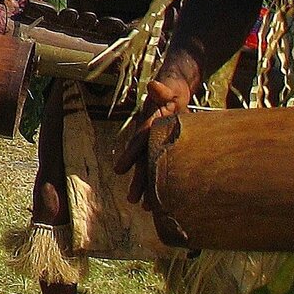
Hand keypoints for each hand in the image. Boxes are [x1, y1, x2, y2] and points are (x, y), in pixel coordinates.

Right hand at [114, 72, 194, 204]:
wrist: (175, 88)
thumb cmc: (171, 88)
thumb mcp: (168, 87)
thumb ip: (161, 89)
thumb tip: (154, 85)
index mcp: (148, 123)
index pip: (139, 140)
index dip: (130, 154)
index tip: (119, 170)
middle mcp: (149, 135)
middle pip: (143, 160)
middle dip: (138, 180)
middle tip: (133, 200)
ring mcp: (157, 142)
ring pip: (151, 167)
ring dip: (148, 186)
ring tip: (147, 207)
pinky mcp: (166, 146)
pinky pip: (161, 165)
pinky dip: (159, 180)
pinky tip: (161, 197)